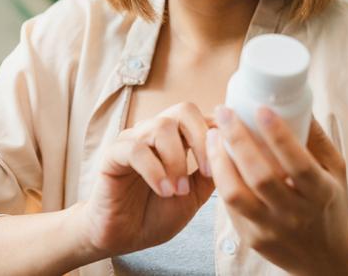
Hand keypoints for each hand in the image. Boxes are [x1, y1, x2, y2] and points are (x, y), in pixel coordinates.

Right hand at [78, 102, 216, 257]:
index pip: (201, 117)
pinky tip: (163, 191)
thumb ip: (211, 173)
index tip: (230, 158)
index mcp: (176, 139)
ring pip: (161, 127)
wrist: (121, 238)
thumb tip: (235, 151)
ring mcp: (132, 140)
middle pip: (183, 110)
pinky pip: (135, 149)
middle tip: (207, 171)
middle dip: (201, 138)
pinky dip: (155, 170)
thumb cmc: (154, 215)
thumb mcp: (193, 196)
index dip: (219, 132)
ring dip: (177, 160)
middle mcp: (154, 133)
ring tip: (179, 191)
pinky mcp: (113, 155)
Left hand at [206, 106, 347, 275]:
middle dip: (238, 139)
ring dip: (220, 160)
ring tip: (214, 134)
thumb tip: (299, 100)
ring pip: (235, 194)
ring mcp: (271, 229)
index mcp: (321, 194)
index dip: (278, 135)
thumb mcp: (336, 172)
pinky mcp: (252, 239)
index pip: (298, 163)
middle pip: (260, 176)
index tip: (261, 109)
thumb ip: (318, 139)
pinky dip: (220, 179)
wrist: (326, 263)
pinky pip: (230, 206)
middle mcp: (296, 215)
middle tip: (225, 112)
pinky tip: (217, 158)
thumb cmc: (330, 206)